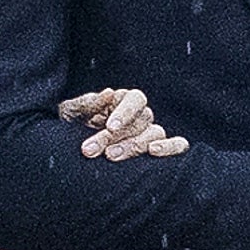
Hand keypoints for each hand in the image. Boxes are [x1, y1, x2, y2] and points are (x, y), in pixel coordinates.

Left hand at [59, 88, 188, 160]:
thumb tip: (109, 93)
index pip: (135, 99)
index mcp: (123, 100)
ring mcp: (151, 133)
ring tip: (110, 156)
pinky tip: (154, 153)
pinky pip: (179, 145)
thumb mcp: (71, 112)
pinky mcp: (159, 151)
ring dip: (133, 146)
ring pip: (154, 134)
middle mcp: (141, 115)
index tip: (109, 127)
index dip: (125, 112)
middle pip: (139, 122)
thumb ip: (87, 103)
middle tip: (90, 150)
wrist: (71, 150)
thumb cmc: (72, 125)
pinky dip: (172, 148)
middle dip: (113, 137)